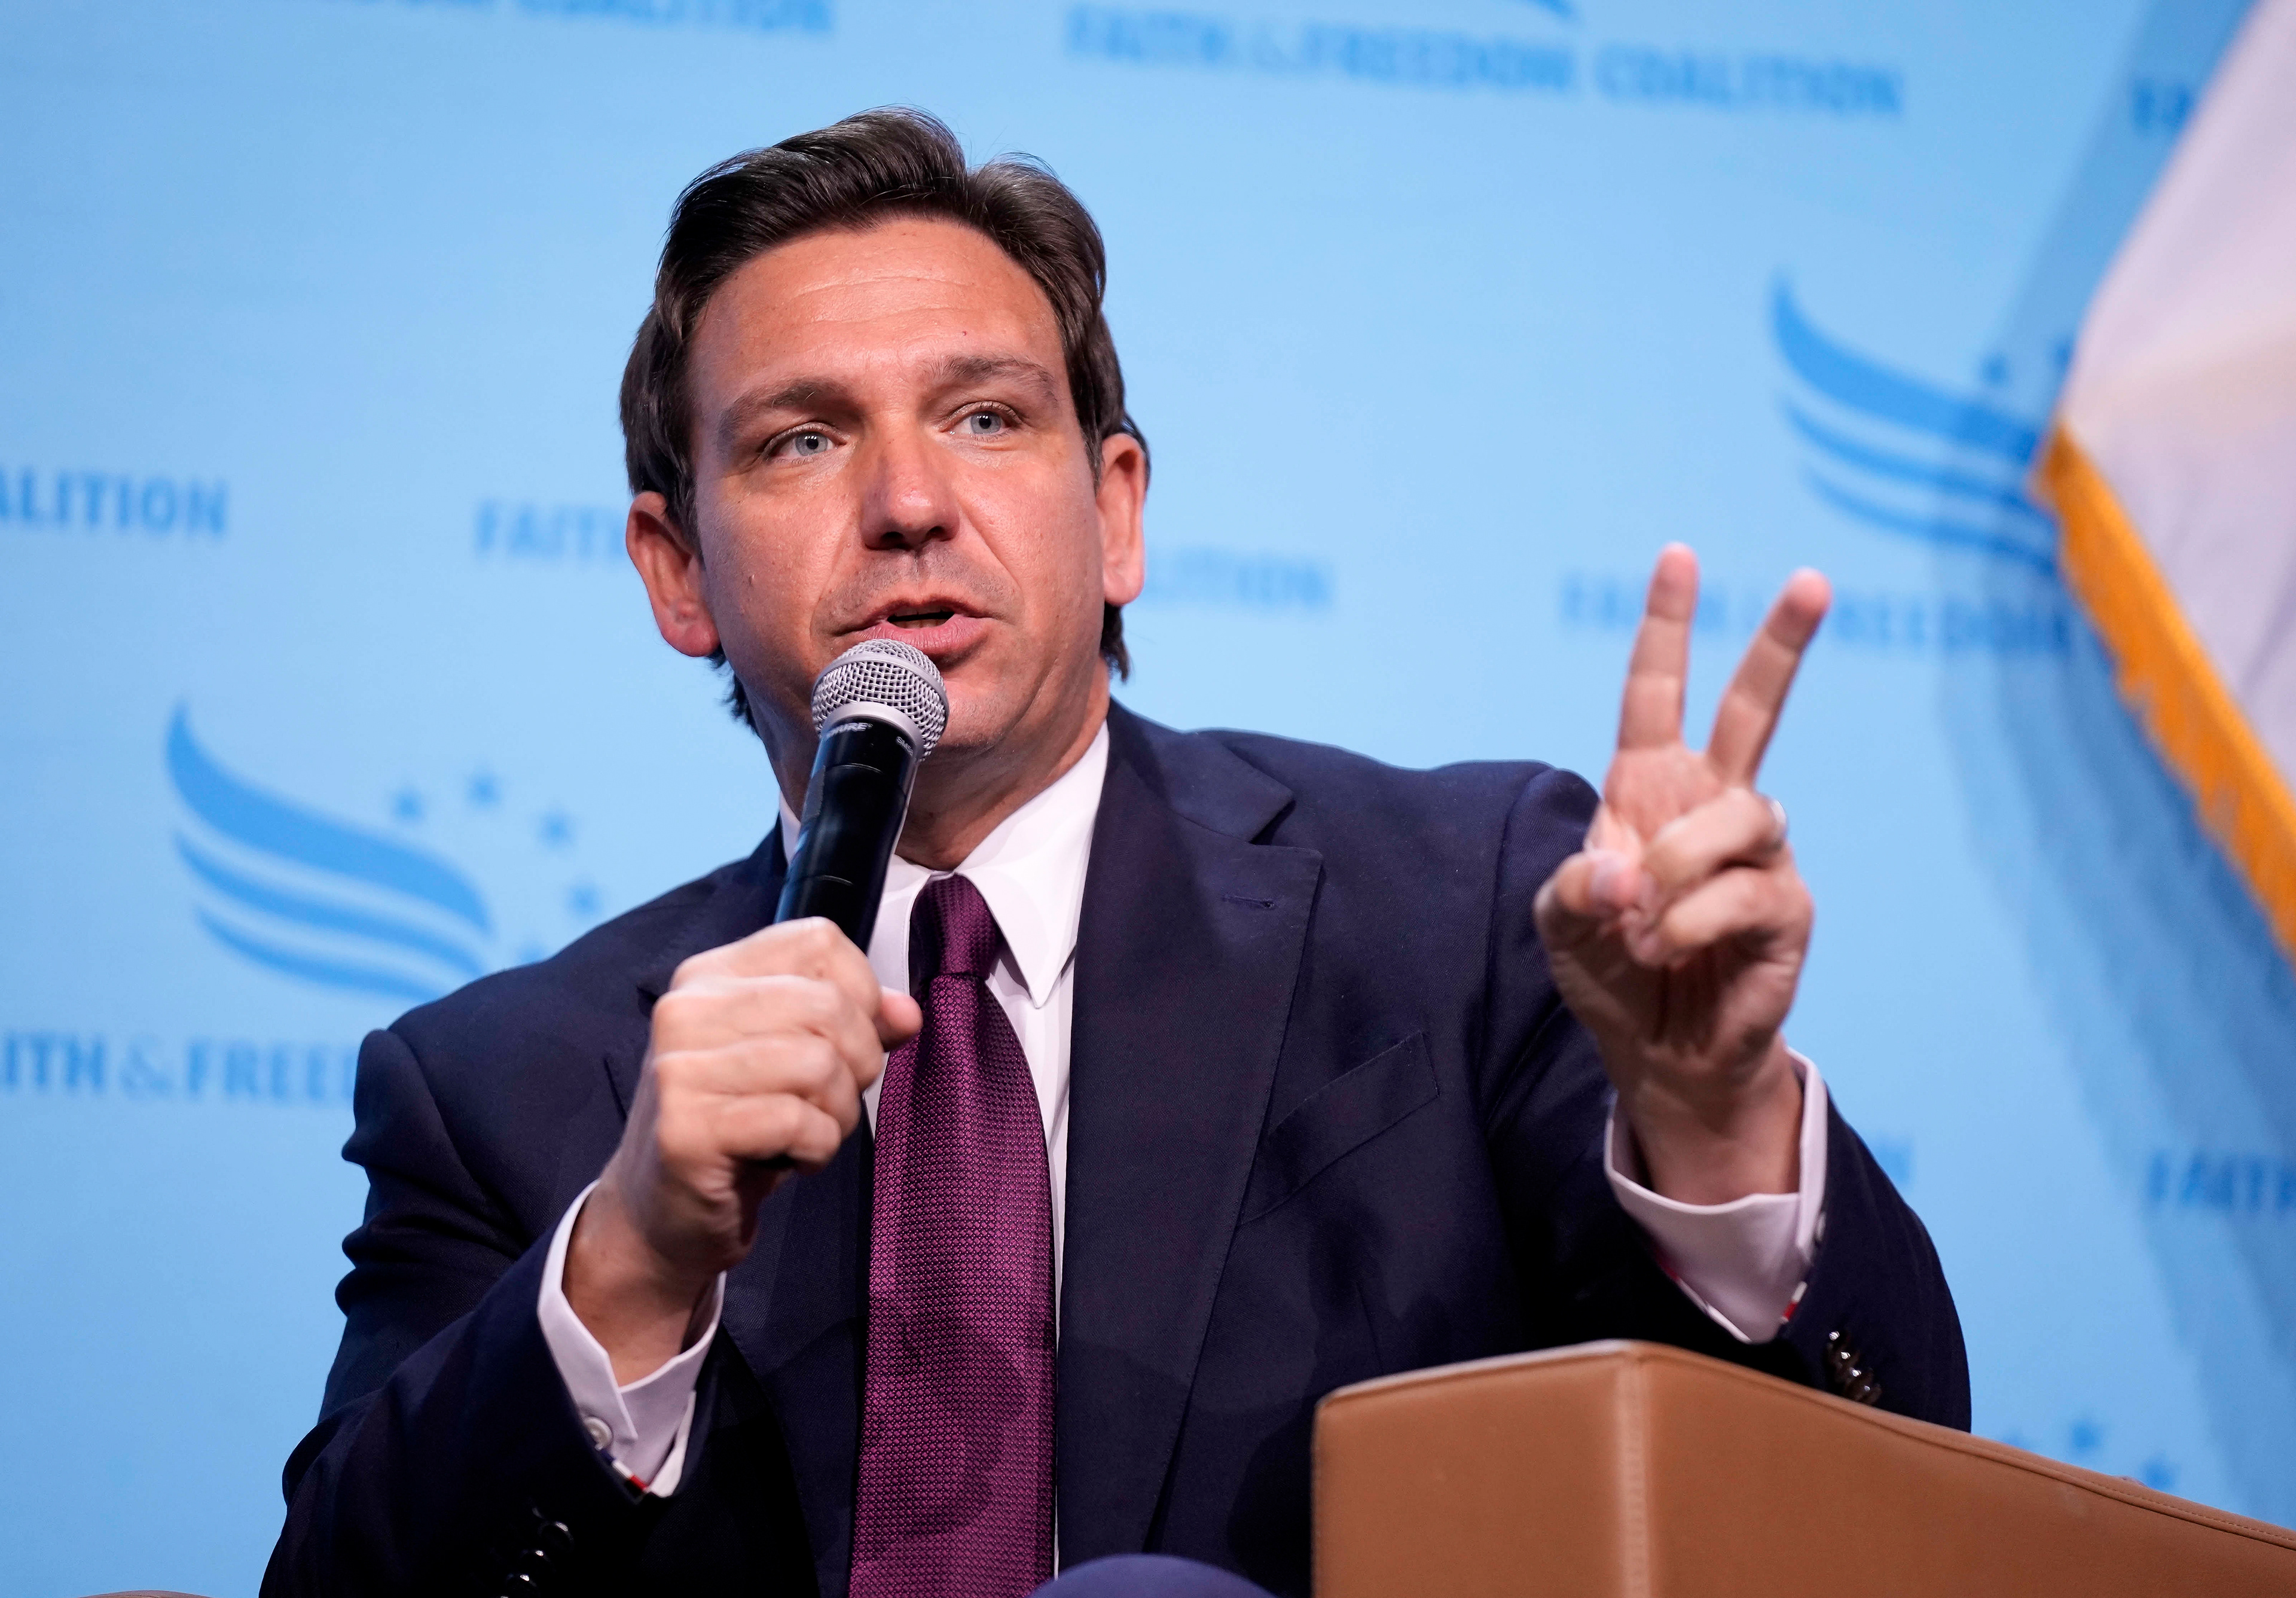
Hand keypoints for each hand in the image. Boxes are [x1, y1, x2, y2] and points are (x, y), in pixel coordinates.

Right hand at [565, 918, 921, 1382]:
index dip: (861, 992)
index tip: (846, 1041)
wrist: (663, 1216)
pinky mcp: (686, 1128)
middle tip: (832, 1102)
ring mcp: (678, 1068)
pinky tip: (790, 1159)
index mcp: (711, 975)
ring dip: (838, 1112)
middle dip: (859, 1063)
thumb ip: (856, 1025)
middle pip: (829, 1004)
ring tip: (809, 1133)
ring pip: (819, 1063)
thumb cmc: (741, 1129)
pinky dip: (816, 1147)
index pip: (818, 941)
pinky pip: (798, 1120)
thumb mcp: (796, 1060)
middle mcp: (686, 1008)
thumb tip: (907, 1013)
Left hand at [1534, 544, 1829, 1205]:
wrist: (1658, 1055)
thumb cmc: (1613, 972)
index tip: (1679, 556)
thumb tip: (1627, 871)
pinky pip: (1746, 893)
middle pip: (1754, 711)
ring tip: (1646, 926)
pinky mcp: (1788, 910)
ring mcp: (1759, 856)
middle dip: (1783, 645)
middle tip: (1813, 579)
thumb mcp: (1563, 925)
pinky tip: (1668, 949)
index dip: (1667, 628)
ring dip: (1678, 870)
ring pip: (1736, 818)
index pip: (1658, 695)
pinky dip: (1692, 922)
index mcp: (1651, 791)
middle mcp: (1713, 808)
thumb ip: (1575, 888)